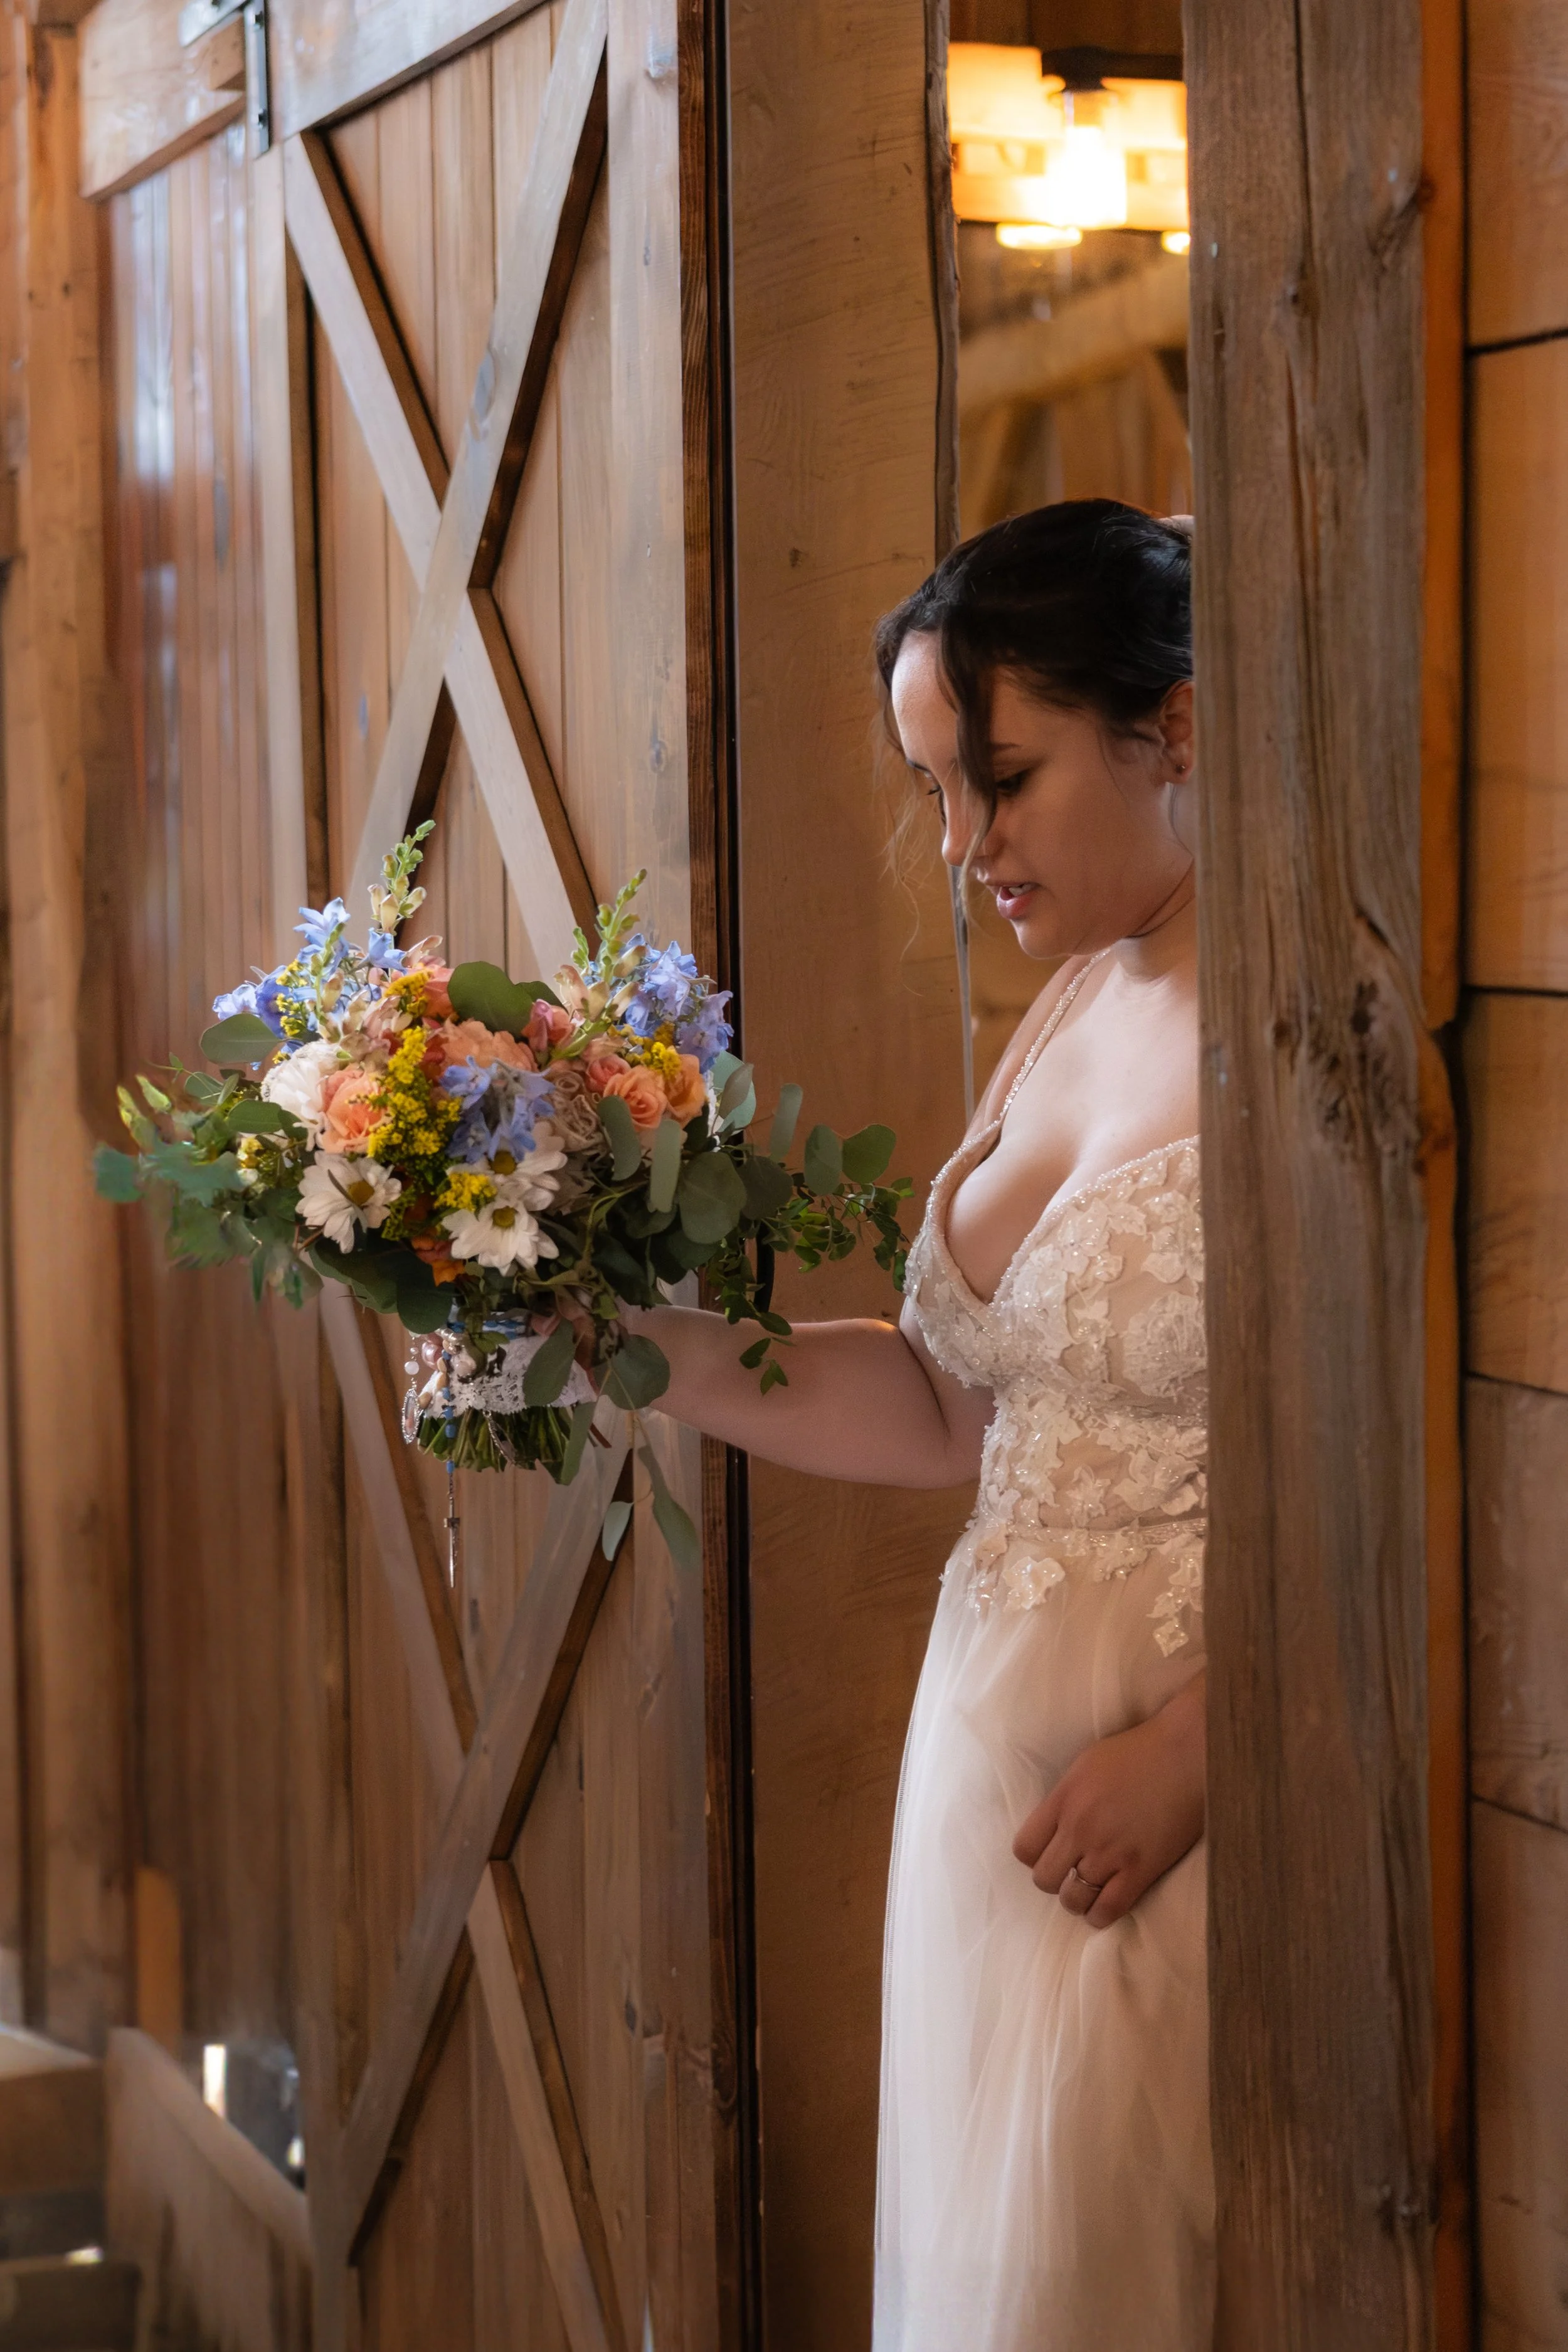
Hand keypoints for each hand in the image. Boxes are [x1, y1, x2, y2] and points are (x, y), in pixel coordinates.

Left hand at [1012, 1671, 1205, 1928]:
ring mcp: (1110, 1852)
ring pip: (1073, 1899)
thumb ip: (1064, 1799)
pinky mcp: (1141, 1870)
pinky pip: (1108, 1909)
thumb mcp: (1085, 1766)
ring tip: (1089, 1890)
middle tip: (1071, 1872)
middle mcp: (1080, 1829)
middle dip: (1054, 1879)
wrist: (1186, 1754)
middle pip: (1044, 1878)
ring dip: (1077, 1899)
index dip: (1034, 1856)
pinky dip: (1100, 1915)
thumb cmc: (1138, 1752)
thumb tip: (1054, 1827)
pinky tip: (1103, 1907)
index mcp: (1064, 1799)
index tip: (1049, 1853)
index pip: (1024, 1848)